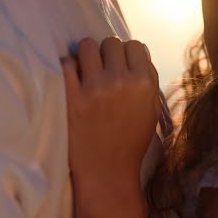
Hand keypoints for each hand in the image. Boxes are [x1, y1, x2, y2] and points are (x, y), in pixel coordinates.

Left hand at [63, 37, 160, 190]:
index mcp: (144, 84)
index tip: (118, 64)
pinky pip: (65, 64)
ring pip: (87, 46)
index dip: (126, 53)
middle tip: (99, 69)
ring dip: (85, 56)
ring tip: (83, 71)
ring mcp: (95, 88)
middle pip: (110, 42)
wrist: (106, 174)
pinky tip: (69, 80)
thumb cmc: (130, 144)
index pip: (134, 45)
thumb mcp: (151, 111)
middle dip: (105, 53)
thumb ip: (149, 80)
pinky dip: (66, 68)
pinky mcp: (71, 97)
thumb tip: (139, 54)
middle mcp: (121, 81)